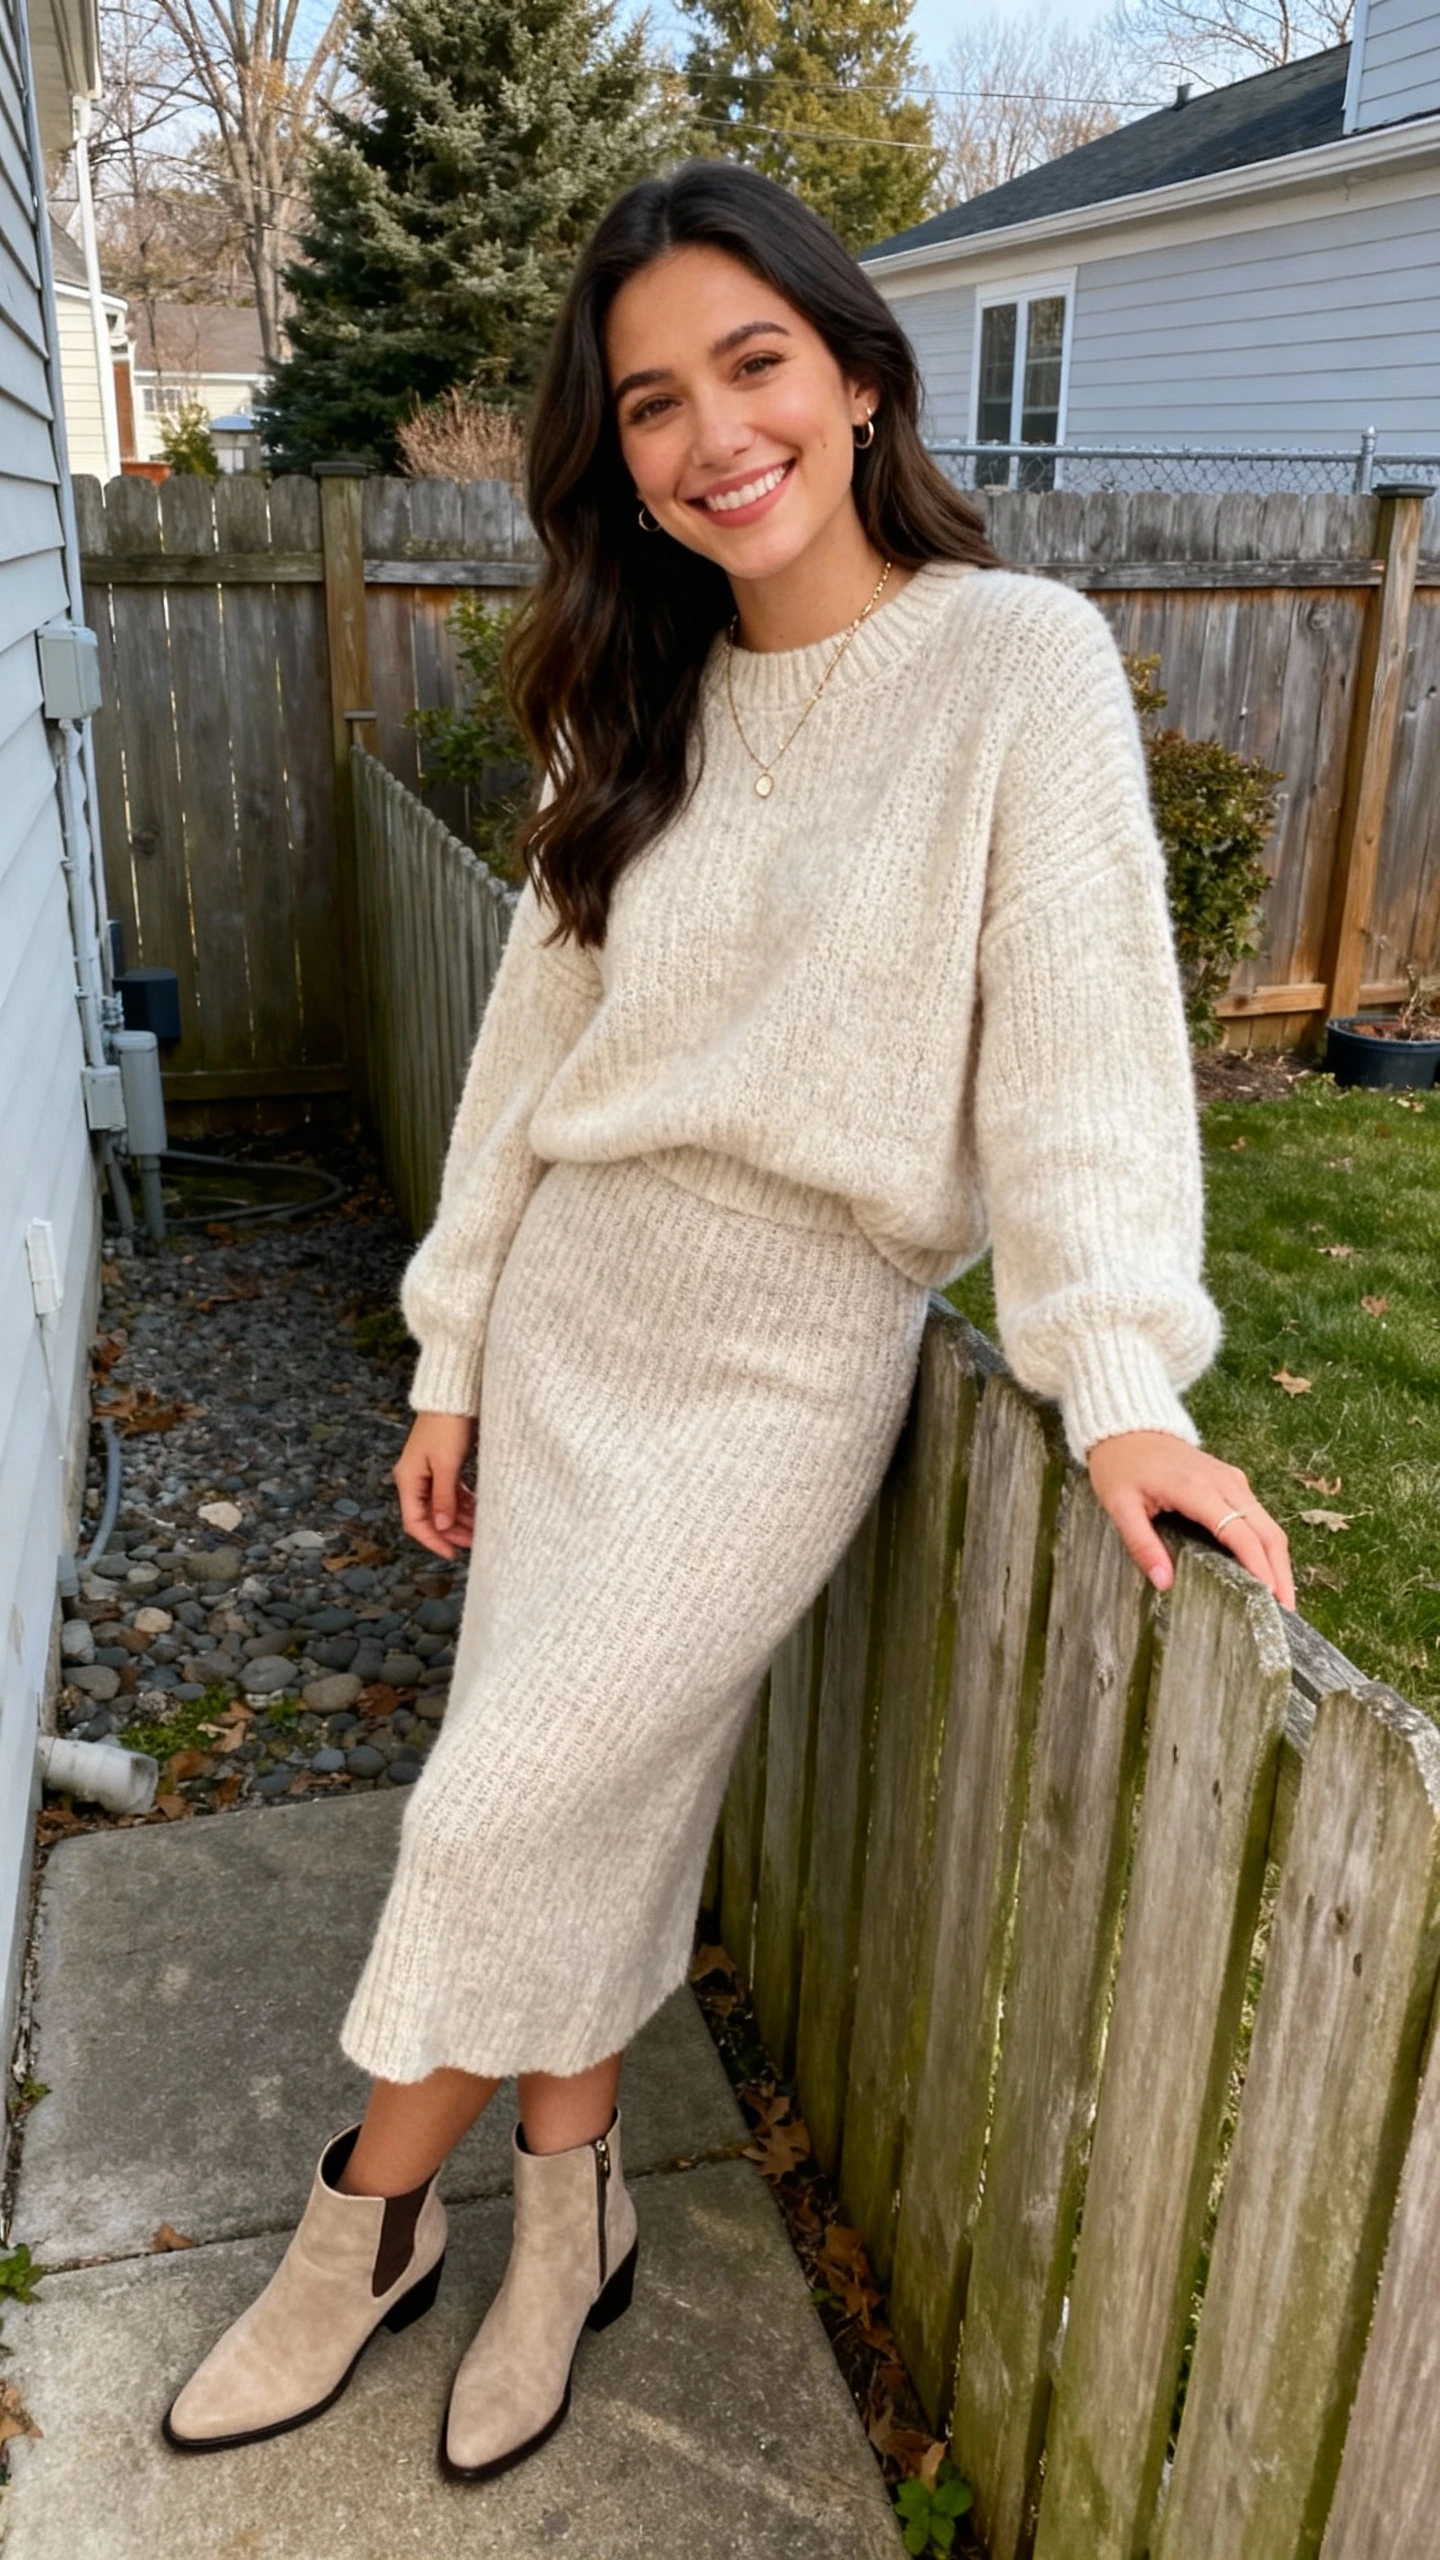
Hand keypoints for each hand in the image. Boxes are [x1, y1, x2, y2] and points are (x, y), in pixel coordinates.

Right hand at [394, 1411, 477, 1559]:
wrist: (453, 1395)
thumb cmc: (447, 1425)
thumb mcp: (446, 1464)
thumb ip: (444, 1497)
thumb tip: (441, 1527)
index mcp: (408, 1480)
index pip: (415, 1522)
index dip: (433, 1541)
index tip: (452, 1554)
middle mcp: (415, 1479)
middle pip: (429, 1516)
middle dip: (451, 1532)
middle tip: (474, 1543)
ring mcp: (429, 1472)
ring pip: (443, 1506)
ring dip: (460, 1520)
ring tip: (480, 1530)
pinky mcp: (443, 1466)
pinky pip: (452, 1493)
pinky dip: (464, 1504)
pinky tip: (478, 1512)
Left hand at [1086, 1429, 1294, 1611]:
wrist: (1128, 1427)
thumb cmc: (1121, 1466)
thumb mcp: (1120, 1507)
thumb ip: (1142, 1544)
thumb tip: (1164, 1583)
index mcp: (1197, 1489)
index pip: (1241, 1534)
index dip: (1259, 1568)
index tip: (1271, 1601)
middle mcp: (1225, 1482)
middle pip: (1267, 1532)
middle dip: (1281, 1573)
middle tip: (1286, 1612)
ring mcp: (1233, 1480)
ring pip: (1268, 1524)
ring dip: (1278, 1561)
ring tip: (1280, 1599)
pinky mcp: (1233, 1481)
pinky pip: (1258, 1516)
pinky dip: (1267, 1545)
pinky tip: (1264, 1570)